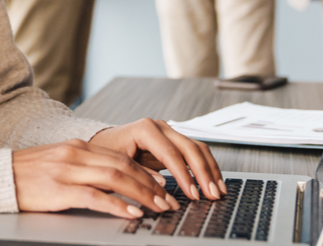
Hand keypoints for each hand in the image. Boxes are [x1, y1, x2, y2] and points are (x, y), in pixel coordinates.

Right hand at [12, 138, 176, 218]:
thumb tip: (111, 180)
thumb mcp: (58, 162)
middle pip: (124, 166)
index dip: (145, 171)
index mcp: (77, 147)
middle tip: (168, 200)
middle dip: (150, 185)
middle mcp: (76, 154)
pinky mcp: (59, 190)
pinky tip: (131, 213)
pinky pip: (95, 197)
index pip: (120, 157)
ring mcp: (68, 171)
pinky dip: (117, 205)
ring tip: (158, 207)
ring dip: (142, 194)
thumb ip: (83, 166)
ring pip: (115, 179)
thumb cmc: (27, 175)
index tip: (162, 185)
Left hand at [89, 118, 225, 201]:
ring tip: (217, 191)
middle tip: (211, 194)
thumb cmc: (108, 151)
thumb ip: (140, 173)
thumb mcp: (118, 163)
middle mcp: (161, 127)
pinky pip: (196, 151)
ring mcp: (169, 132)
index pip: (171, 153)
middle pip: (190, 148)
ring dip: (210, 170)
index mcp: (145, 129)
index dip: (184, 175)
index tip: (193, 193)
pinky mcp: (174, 141)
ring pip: (198, 148)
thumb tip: (163, 186)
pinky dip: (206, 167)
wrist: (104, 142)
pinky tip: (213, 182)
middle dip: (203, 173)